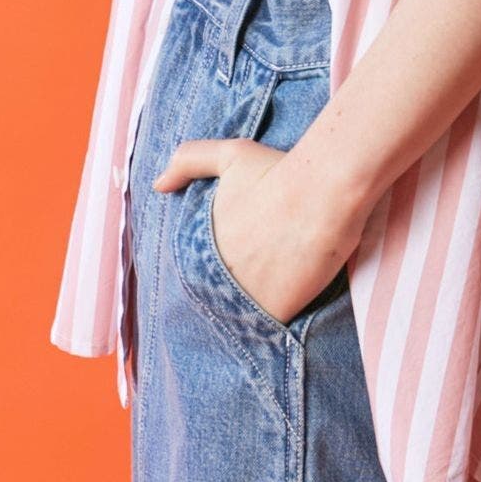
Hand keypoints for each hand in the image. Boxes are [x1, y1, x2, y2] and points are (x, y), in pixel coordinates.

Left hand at [154, 135, 366, 325]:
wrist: (321, 193)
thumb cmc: (277, 171)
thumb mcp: (228, 155)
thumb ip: (188, 161)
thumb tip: (159, 185)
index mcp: (198, 246)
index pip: (198, 270)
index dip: (220, 268)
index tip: (244, 257)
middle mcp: (214, 276)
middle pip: (219, 293)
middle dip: (237, 286)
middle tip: (263, 271)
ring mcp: (243, 298)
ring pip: (243, 312)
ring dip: (256, 304)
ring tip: (279, 286)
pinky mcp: (274, 312)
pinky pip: (271, 326)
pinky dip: (279, 318)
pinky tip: (294, 297)